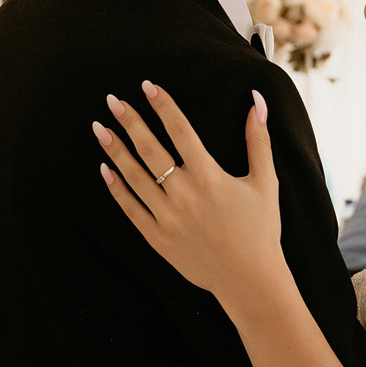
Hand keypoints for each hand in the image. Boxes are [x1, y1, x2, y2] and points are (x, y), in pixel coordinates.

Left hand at [96, 83, 284, 299]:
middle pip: (150, 149)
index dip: (163, 106)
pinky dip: (116, 188)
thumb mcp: (266, 182)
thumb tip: (257, 101)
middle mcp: (184, 195)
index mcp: (210, 177)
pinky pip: (131, 209)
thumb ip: (258, 141)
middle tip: (112, 100)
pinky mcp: (158, 239)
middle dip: (130, 122)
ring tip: (99, 129)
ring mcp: (167, 218)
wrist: (249, 280)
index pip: (181, 131)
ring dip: (115, 150)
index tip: (147, 86)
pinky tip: (105, 169)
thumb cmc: (261, 230)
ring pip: (134, 177)